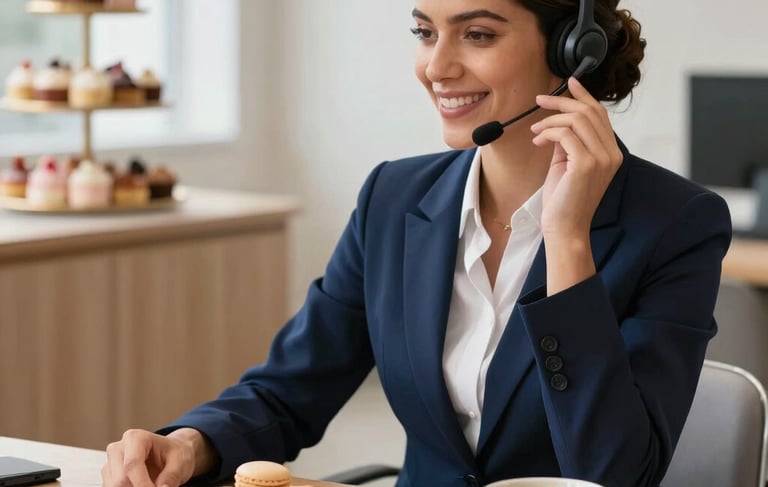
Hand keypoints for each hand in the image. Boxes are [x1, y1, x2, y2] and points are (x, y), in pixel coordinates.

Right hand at [102, 428, 205, 486]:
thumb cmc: (173, 454)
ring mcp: (110, 464)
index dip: (142, 484)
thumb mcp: (180, 462)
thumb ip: (171, 476)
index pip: (132, 464)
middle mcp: (118, 449)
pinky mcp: (109, 477)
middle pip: (120, 480)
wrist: (169, 453)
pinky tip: (143, 485)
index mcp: (135, 438)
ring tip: (153, 483)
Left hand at [530, 77, 622, 293]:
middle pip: (589, 111)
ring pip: (576, 120)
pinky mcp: (586, 164)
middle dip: (562, 102)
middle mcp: (610, 154)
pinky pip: (565, 134)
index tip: (569, 82)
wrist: (564, 228)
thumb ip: (568, 143)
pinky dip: (548, 132)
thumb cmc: (563, 200)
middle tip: (539, 101)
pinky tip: (538, 140)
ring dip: (550, 120)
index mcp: (610, 153)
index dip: (584, 95)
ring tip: (535, 131)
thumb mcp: (567, 164)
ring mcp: (601, 158)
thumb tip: (558, 123)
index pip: (600, 114)